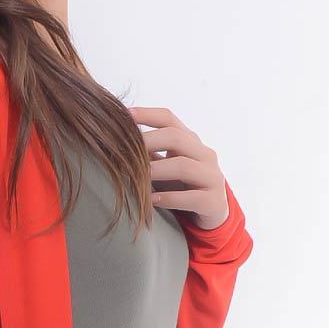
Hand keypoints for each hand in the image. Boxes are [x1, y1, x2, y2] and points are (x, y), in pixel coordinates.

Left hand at [125, 105, 229, 229]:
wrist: (212, 213)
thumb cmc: (183, 186)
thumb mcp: (165, 166)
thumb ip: (148, 154)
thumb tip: (115, 142)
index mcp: (190, 141)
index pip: (169, 119)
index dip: (147, 114)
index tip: (125, 114)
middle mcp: (204, 154)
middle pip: (176, 138)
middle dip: (149, 142)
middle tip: (125, 150)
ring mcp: (212, 177)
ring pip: (183, 167)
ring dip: (156, 170)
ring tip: (137, 177)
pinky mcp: (213, 201)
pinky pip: (190, 198)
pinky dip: (168, 198)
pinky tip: (151, 201)